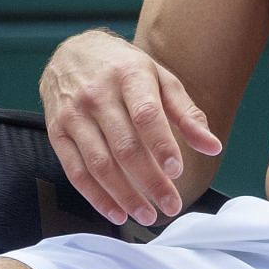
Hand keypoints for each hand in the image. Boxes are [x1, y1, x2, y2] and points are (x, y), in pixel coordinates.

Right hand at [39, 29, 223, 225]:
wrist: (71, 53)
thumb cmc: (124, 69)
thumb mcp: (161, 79)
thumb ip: (187, 114)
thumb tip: (213, 147)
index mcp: (129, 77)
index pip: (146, 115)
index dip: (162, 145)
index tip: (178, 171)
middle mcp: (97, 95)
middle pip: (124, 146)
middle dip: (150, 181)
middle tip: (171, 205)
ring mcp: (73, 115)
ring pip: (99, 164)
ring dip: (124, 196)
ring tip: (147, 215)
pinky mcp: (56, 133)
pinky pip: (75, 171)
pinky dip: (96, 197)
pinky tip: (116, 213)